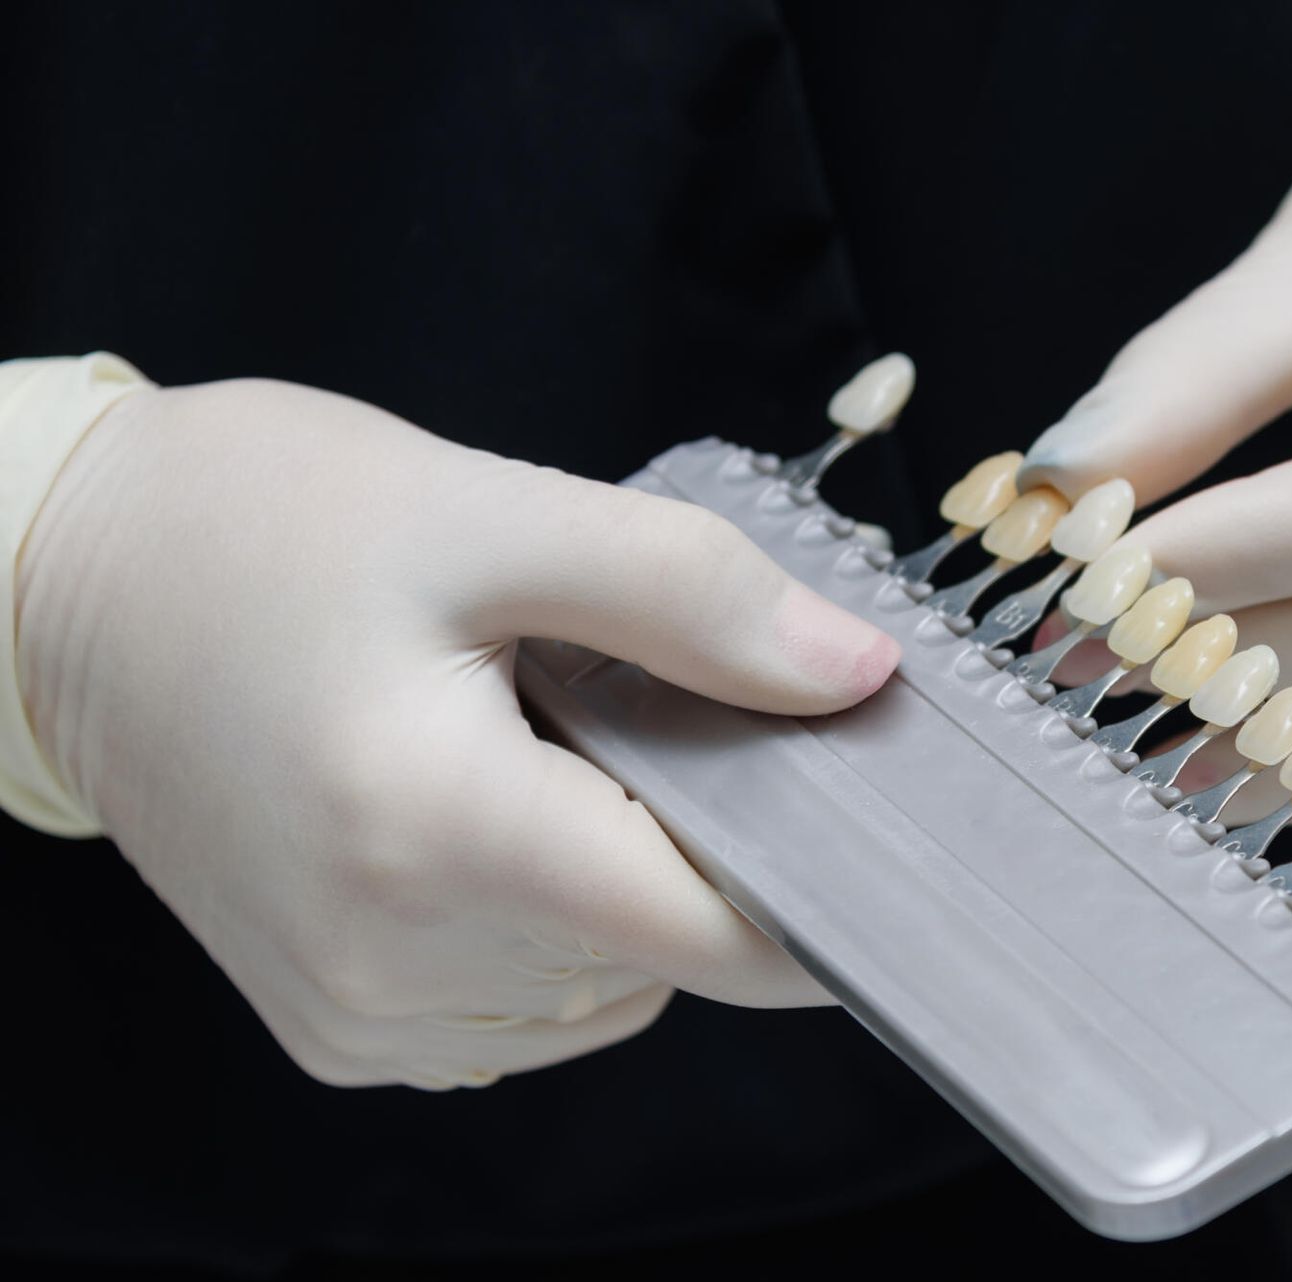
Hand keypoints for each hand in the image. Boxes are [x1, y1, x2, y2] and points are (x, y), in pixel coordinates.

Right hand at [16, 378, 897, 1088]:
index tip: (866, 811)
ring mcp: (360, 1012)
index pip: (714, 932)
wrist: (62, 587)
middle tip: (649, 708)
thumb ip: (692, 596)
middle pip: (664, 951)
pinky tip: (494, 814)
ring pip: (606, 988)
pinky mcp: (338, 1025)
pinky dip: (554, 926)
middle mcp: (393, 959)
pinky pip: (525, 1010)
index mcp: (436, 829)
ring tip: (543, 750)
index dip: (820, 884)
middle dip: (705, 843)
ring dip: (624, 885)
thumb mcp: (491, 513)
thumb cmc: (262, 526)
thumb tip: (853, 676)